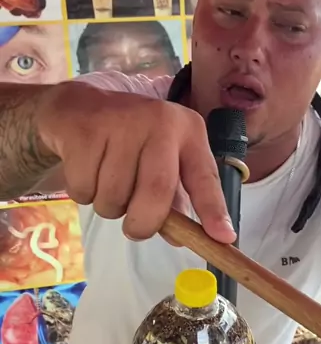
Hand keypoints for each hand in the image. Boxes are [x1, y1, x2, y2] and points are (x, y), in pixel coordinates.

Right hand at [36, 82, 235, 242]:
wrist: (75, 105)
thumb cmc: (126, 139)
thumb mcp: (159, 159)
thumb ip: (172, 198)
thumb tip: (179, 238)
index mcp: (186, 130)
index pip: (204, 177)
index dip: (213, 211)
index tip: (223, 238)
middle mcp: (160, 121)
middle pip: (157, 191)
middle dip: (144, 223)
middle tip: (135, 229)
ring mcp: (121, 122)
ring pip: (114, 196)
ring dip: (108, 206)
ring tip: (104, 182)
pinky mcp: (85, 131)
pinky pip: (83, 188)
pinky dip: (82, 193)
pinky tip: (85, 169)